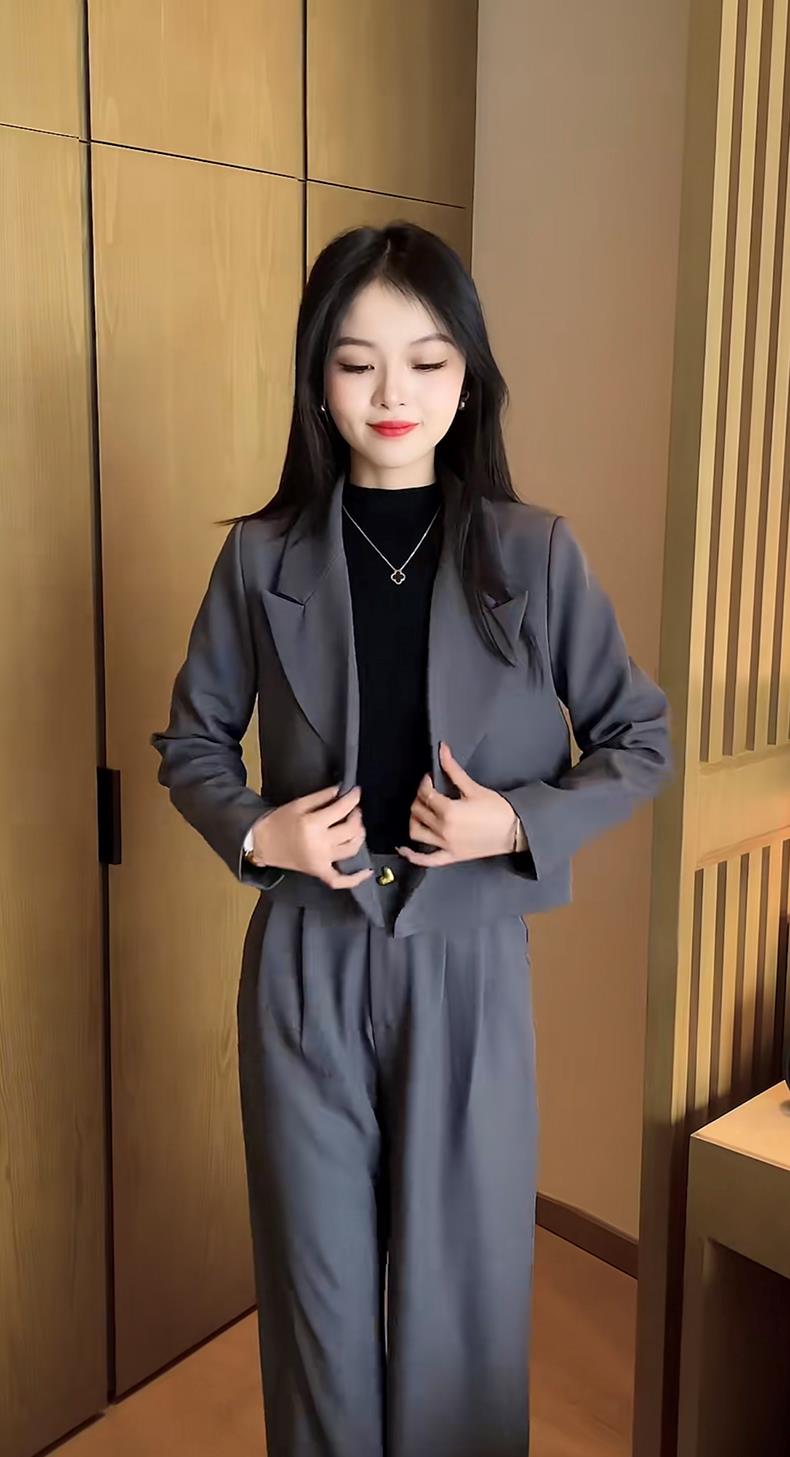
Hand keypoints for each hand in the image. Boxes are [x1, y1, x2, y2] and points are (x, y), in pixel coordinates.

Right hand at [250, 783, 373, 888]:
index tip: (356, 791)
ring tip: (355, 826)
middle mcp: (320, 844)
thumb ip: (322, 796)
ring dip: (359, 836)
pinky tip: (366, 872)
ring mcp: (321, 861)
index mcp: (313, 825)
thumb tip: (342, 790)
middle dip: (356, 816)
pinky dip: (355, 878)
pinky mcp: (319, 872)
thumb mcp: (298, 804)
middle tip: (353, 809)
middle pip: (351, 830)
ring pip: (352, 849)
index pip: (342, 809)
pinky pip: (340, 881)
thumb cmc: (279, 822)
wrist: (262, 844)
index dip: (353, 798)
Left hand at [396, 741, 521, 866]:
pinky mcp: (451, 857)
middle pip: (418, 811)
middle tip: (428, 792)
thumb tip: (442, 749)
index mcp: (449, 811)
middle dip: (419, 798)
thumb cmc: (497, 809)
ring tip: (419, 812)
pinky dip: (413, 856)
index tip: (430, 778)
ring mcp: (446, 845)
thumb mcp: (473, 788)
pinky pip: (427, 860)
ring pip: (416, 832)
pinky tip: (403, 849)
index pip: (426, 794)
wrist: (515, 831)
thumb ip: (454, 770)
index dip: (425, 783)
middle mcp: (443, 830)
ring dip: (413, 820)